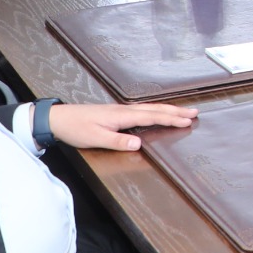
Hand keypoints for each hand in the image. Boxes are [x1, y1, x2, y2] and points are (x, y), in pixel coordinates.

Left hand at [47, 100, 196, 151]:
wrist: (58, 118)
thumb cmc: (76, 128)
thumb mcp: (95, 138)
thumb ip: (118, 141)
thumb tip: (139, 144)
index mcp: (122, 116)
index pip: (152, 117)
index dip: (171, 119)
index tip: (188, 120)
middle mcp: (124, 110)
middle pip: (155, 109)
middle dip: (175, 111)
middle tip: (194, 112)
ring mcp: (120, 110)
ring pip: (150, 108)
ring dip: (167, 109)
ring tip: (182, 111)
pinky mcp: (116, 113)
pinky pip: (142, 110)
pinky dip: (155, 110)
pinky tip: (157, 112)